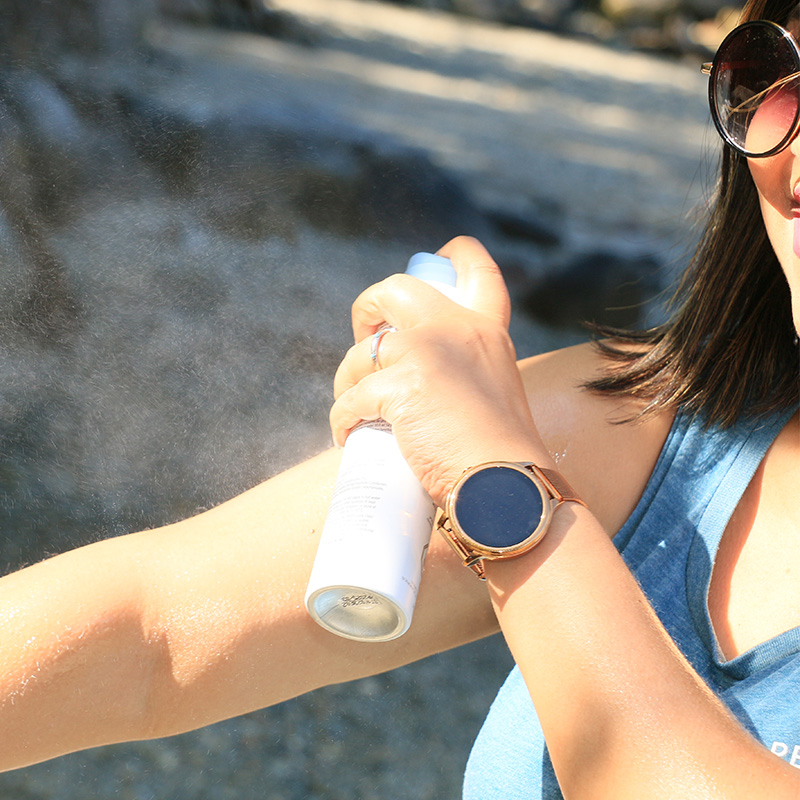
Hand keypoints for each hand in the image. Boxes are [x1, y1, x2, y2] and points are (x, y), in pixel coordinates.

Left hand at [330, 237, 549, 506]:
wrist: (508, 490)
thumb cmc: (500, 456)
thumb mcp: (492, 390)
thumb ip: (463, 369)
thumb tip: (411, 376)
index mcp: (487, 329)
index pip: (475, 269)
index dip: (453, 254)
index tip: (435, 258)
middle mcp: (457, 329)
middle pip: (394, 289)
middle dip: (367, 307)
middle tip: (365, 337)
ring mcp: (428, 353)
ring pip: (361, 352)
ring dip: (347, 380)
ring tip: (353, 410)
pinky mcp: (401, 388)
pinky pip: (350, 398)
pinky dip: (342, 418)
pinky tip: (349, 435)